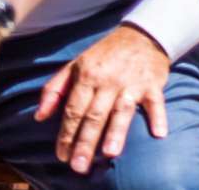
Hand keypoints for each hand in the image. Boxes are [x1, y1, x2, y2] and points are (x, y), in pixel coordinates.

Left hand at [36, 25, 170, 171]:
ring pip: (123, 109)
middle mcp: (109, 80)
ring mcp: (133, 82)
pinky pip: (156, 101)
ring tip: (110, 153)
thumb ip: (54, 90)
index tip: (62, 156)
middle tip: (79, 166)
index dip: (66, 134)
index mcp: (87, 76)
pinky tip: (159, 133)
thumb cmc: (105, 54)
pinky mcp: (153, 83)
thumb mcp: (75, 65)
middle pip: (95, 115)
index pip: (74, 110)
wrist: (144, 33)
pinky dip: (158, 116)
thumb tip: (39, 116)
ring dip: (117, 131)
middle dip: (86, 141)